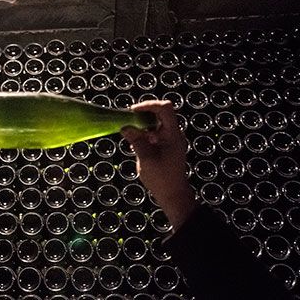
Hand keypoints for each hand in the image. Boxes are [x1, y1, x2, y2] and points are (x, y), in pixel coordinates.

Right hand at [121, 100, 197, 228]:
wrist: (174, 195)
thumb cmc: (162, 179)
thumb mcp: (146, 159)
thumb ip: (136, 141)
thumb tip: (125, 127)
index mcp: (173, 134)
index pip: (165, 108)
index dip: (149, 105)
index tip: (133, 111)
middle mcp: (174, 134)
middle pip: (160, 113)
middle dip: (143, 115)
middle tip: (128, 122)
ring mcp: (171, 139)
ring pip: (156, 123)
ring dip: (142, 125)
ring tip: (131, 134)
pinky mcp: (166, 146)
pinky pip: (155, 133)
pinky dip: (144, 134)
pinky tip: (136, 145)